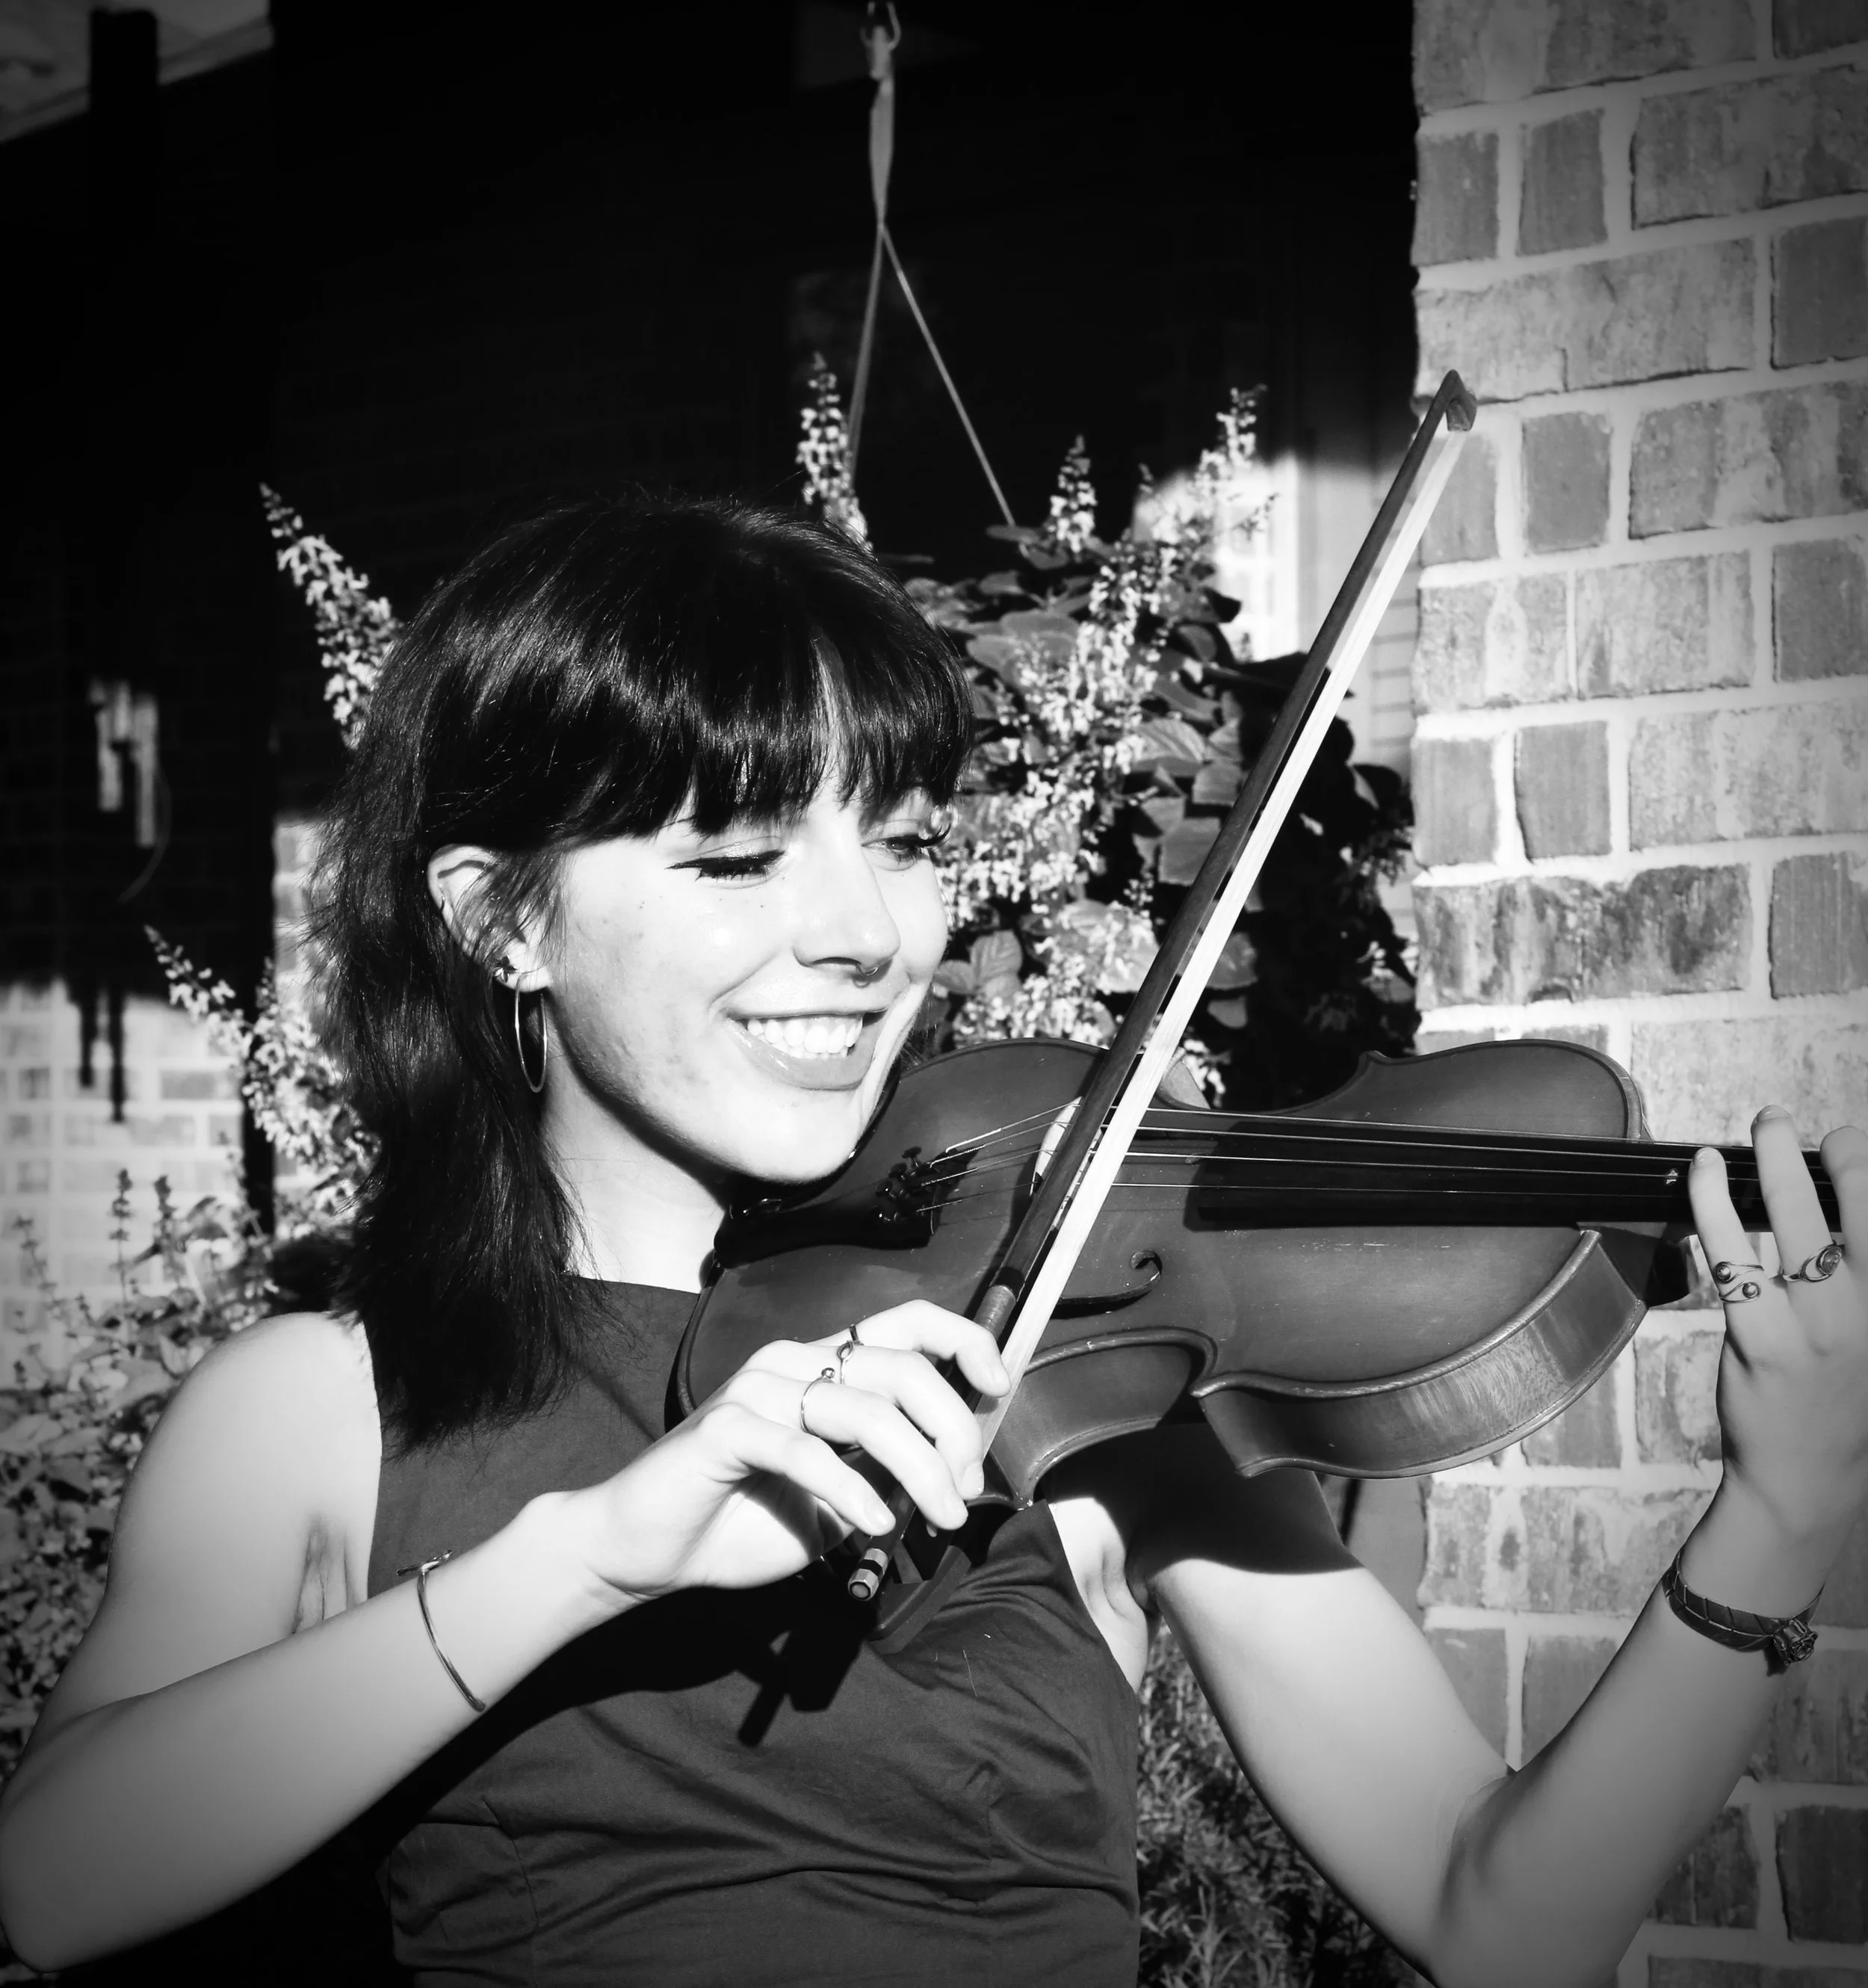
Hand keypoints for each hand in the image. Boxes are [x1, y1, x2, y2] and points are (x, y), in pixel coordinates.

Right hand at [554, 1301, 1008, 1608]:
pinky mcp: (725, 1427)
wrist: (646, 1552)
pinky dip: (852, 1489)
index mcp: (820, 1366)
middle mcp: (792, 1361)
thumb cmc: (741, 1522)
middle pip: (900, 1367)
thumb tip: (953, 1477)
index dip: (961, 1341)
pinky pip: (807, 1450)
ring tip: (937, 1519)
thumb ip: (884, 1477)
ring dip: (917, 1470)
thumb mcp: (835, 1501)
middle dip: (951, 1431)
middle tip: (962, 1493)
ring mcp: (756, 1389)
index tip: (998, 1384)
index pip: (904, 1323)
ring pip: (865, 1409)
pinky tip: (875, 1525)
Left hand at [1689, 1110, 1867, 1554]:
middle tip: (1784, 1121)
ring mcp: (1816, 1324)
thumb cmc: (1837, 1398)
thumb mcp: (1866, 1332)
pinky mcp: (1762, 1339)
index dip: (1863, 1165)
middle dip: (1823, 1151)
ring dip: (1768, 1162)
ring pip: (1792, 1218)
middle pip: (1855, 1204)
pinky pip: (1733, 1256)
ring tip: (1752, 1130)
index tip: (1840, 1140)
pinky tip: (1703, 1175)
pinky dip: (1713, 1205)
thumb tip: (1825, 1209)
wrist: (1808, 1478)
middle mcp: (1867, 1307)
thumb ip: (1853, 1278)